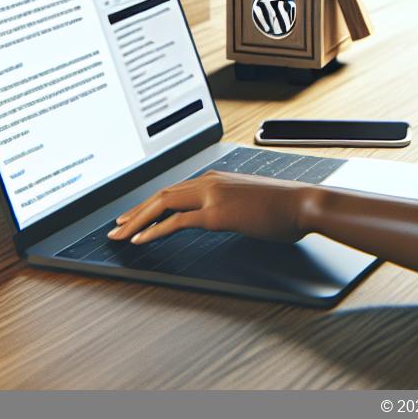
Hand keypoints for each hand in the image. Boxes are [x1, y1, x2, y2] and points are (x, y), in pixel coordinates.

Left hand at [106, 171, 310, 245]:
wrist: (302, 204)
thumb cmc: (284, 206)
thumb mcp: (252, 202)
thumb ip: (234, 204)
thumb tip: (229, 216)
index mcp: (218, 178)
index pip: (176, 190)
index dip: (151, 204)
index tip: (134, 216)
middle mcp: (211, 181)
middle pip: (162, 194)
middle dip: (135, 212)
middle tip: (115, 228)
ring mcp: (212, 195)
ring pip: (162, 204)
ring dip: (137, 220)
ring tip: (119, 236)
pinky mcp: (216, 213)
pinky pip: (176, 221)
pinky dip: (154, 230)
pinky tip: (140, 240)